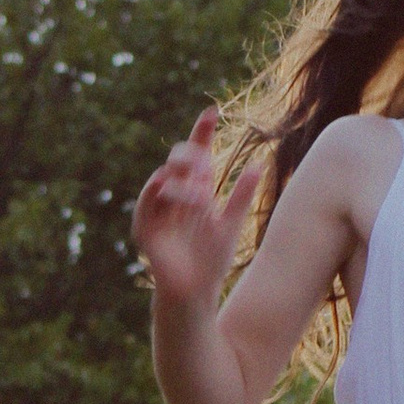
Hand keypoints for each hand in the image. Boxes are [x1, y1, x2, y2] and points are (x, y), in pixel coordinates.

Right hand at [134, 110, 255, 307]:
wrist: (195, 292)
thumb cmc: (212, 260)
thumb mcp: (231, 224)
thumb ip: (242, 196)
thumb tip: (258, 165)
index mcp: (197, 190)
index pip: (198, 155)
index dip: (202, 132)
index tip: (212, 111)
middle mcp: (176, 196)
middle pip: (178, 161)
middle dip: (189, 154)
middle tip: (203, 156)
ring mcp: (159, 210)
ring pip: (164, 178)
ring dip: (181, 178)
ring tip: (200, 190)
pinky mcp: (146, 228)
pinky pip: (146, 204)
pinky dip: (154, 191)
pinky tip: (164, 181)